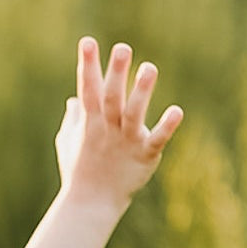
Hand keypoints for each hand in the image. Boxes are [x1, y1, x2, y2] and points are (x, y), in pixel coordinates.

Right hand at [55, 38, 182, 208]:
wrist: (91, 205)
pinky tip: (177, 111)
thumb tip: (74, 99)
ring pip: (133, 114)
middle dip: (115, 74)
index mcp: (90, 123)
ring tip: (149, 68)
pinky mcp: (144, 155)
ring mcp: (126, 141)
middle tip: (122, 48)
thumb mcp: (68, 144)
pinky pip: (156, 139)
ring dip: (141, 92)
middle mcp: (108, 129)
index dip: (87, 65)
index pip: (87, 90)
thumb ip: (73, 119)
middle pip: (111, 98)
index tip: (87, 42)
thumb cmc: (79, 172)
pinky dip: (166, 126)